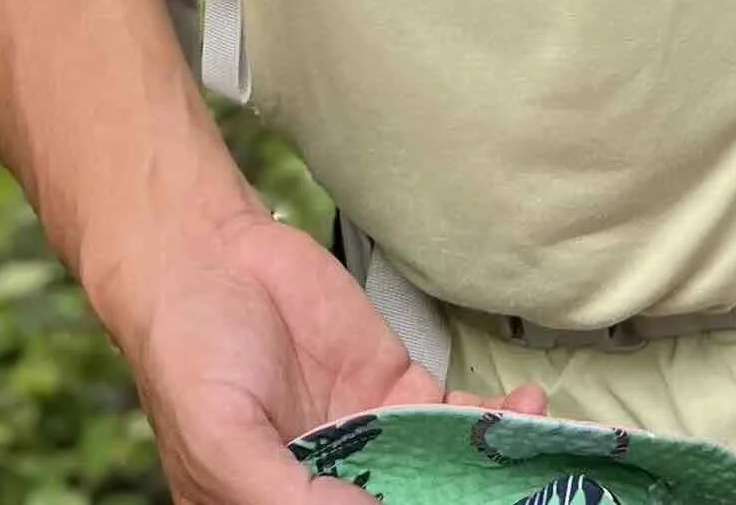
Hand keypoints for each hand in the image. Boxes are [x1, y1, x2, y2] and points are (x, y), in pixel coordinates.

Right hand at [116, 210, 543, 504]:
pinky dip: (496, 423)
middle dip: (460, 502)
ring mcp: (370, 442)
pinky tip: (525, 416)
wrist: (208, 256)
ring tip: (543, 464)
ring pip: (443, 476)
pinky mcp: (396, 389)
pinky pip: (455, 419)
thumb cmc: (191, 357)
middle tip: (527, 495)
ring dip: (493, 476)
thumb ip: (289, 495)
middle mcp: (333, 487)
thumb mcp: (223, 442)